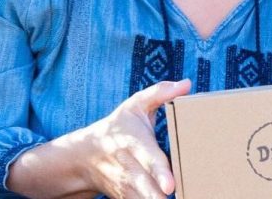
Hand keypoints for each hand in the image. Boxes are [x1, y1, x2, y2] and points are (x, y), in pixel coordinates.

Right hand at [8, 79, 191, 198]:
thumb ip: (160, 93)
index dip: (160, 173)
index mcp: (135, 143)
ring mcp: (126, 185)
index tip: (170, 185)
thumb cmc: (118, 127)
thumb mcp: (135, 106)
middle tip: (175, 196)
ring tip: (182, 198)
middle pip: (145, 186)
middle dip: (158, 195)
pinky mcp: (125, 196)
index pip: (149, 158)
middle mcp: (129, 167)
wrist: (84, 155)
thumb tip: (187, 84)